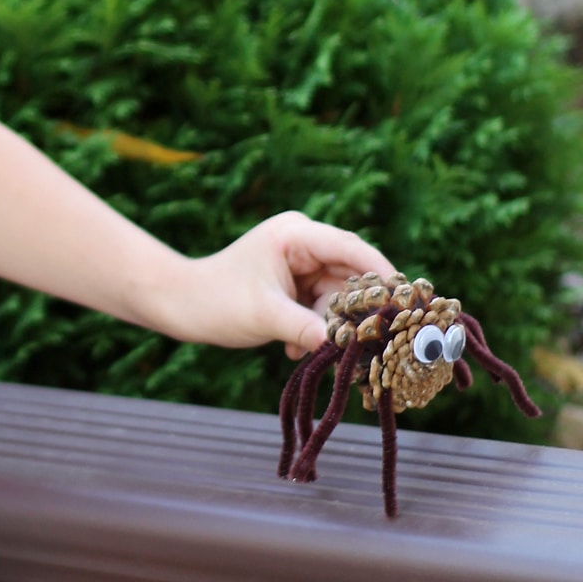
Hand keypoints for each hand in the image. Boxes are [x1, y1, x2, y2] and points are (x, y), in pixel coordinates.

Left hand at [164, 211, 396, 358]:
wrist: (178, 306)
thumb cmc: (214, 301)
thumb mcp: (265, 317)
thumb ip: (308, 329)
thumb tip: (347, 345)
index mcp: (296, 235)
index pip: (352, 249)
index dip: (381, 275)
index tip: (404, 302)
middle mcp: (302, 243)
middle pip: (350, 275)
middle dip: (354, 310)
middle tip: (366, 341)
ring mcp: (298, 264)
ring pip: (336, 297)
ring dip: (327, 326)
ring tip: (300, 346)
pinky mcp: (293, 285)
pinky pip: (321, 307)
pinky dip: (313, 328)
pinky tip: (289, 346)